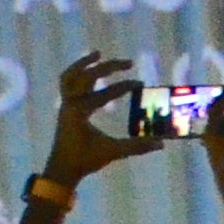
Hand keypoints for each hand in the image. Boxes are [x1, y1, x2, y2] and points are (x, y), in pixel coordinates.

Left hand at [41, 54, 166, 184]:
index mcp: (79, 111)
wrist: (62, 169)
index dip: (123, 87)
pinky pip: (68, 84)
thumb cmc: (85, 160)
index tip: (140, 83)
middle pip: (86, 76)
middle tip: (127, 63)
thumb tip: (161, 144)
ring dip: (83, 63)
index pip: (105, 93)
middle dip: (107, 67)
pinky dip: (77, 74)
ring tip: (98, 54)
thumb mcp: (112, 152)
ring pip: (71, 76)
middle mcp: (70, 102)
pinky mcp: (66, 107)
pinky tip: (88, 72)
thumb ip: (136, 146)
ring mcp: (65, 104)